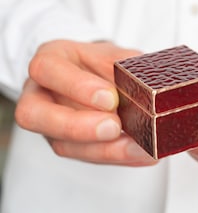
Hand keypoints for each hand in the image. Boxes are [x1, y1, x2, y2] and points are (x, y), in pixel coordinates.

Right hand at [15, 40, 155, 165]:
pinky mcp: (68, 144)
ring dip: (103, 150)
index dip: (77, 86)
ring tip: (138, 147)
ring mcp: (50, 124)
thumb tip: (148, 88)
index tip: (110, 98)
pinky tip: (142, 154)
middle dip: (77, 126)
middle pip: (35, 114)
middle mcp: (40, 94)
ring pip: (62, 144)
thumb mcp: (115, 55)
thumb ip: (126, 68)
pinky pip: (87, 157)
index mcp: (50, 61)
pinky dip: (118, 157)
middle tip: (113, 127)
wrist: (99, 77)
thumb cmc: (102, 64)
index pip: (47, 69)